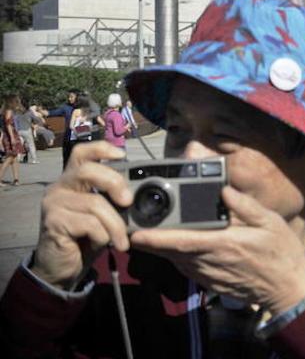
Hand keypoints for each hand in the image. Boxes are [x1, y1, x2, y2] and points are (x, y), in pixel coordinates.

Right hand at [32, 141, 130, 288]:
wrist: (63, 268)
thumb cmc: (87, 238)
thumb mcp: (104, 214)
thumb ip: (114, 198)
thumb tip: (141, 192)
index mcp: (72, 180)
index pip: (81, 153)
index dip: (101, 148)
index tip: (122, 155)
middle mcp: (59, 187)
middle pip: (87, 171)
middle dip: (114, 183)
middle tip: (128, 202)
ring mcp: (53, 204)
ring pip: (94, 203)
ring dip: (115, 225)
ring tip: (120, 241)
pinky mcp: (53, 223)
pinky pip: (89, 225)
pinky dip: (103, 237)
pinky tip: (100, 244)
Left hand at [132, 186, 304, 315]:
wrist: (286, 289)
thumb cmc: (281, 254)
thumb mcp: (271, 222)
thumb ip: (246, 206)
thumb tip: (224, 190)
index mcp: (223, 245)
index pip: (181, 241)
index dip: (155, 238)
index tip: (136, 232)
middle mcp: (210, 262)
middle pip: (170, 251)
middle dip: (151, 239)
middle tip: (135, 224)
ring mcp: (208, 275)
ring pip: (175, 260)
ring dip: (163, 247)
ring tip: (153, 230)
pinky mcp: (208, 283)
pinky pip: (185, 267)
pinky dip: (177, 255)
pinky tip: (180, 243)